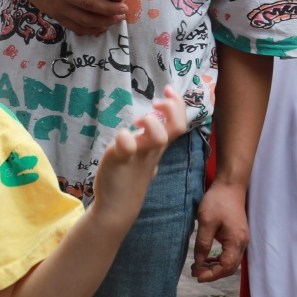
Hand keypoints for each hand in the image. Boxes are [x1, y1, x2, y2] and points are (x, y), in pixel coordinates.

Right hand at [20, 0, 129, 35]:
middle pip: (88, 2)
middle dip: (109, 7)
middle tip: (124, 8)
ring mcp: (58, 6)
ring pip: (84, 18)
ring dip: (103, 20)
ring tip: (118, 17)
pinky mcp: (57, 15)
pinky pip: (75, 26)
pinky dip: (90, 30)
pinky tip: (102, 27)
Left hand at [90, 95, 186, 229]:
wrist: (117, 206)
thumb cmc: (130, 177)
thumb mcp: (145, 154)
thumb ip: (150, 139)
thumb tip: (154, 121)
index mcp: (158, 147)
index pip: (179, 123)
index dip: (178, 104)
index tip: (168, 90)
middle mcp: (152, 150)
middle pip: (175, 128)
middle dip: (172, 108)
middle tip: (155, 102)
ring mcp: (138, 156)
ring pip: (158, 137)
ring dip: (151, 122)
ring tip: (137, 121)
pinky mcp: (120, 160)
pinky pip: (126, 146)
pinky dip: (124, 137)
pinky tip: (120, 139)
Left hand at [192, 180, 248, 282]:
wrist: (230, 186)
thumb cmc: (218, 201)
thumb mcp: (206, 222)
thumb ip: (203, 244)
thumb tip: (199, 262)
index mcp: (236, 241)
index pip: (226, 267)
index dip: (212, 275)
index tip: (197, 276)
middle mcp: (242, 243)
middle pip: (230, 267)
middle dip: (213, 273)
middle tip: (195, 272)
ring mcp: (241, 239)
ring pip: (230, 261)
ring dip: (215, 267)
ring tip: (198, 266)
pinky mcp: (238, 235)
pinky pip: (230, 253)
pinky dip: (219, 259)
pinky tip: (207, 258)